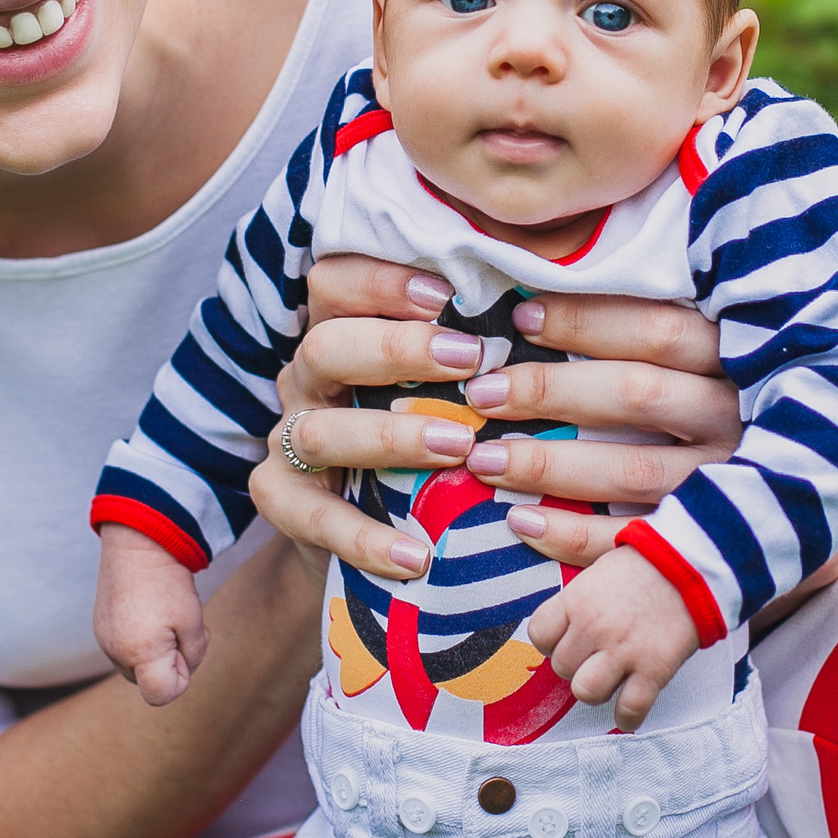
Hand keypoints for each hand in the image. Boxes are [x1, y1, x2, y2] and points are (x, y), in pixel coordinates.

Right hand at [92, 523, 209, 706]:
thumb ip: (193, 655)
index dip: (182, 678)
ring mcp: (104, 639)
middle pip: (149, 681)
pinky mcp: (101, 626)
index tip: (187, 647)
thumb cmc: (168, 582)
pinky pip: (125, 647)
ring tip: (166, 615)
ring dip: (157, 649)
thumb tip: (181, 667)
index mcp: (138, 654)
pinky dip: (142, 637)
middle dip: (171, 662)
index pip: (160, 695)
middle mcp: (115, 652)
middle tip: (182, 627)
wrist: (136, 541)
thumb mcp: (193, 621)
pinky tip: (150, 610)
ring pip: (138, 664)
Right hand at [249, 261, 742, 580]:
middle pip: (326, 345)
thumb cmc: (429, 424)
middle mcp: (308, 378)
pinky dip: (364, 538)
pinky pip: (312, 518)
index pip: (337, 281)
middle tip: (471, 360)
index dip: (384, 280)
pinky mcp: (284, 505)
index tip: (448, 292)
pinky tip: (417, 557)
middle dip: (398, 349)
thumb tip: (554, 295)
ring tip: (459, 448)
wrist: (359, 524)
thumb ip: (477, 338)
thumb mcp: (444, 376)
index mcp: (341, 328)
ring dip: (391, 437)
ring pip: (319, 430)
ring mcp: (289, 442)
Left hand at [526, 545, 703, 731]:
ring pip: (585, 692)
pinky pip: (629, 709)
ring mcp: (623, 651)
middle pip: (561, 666)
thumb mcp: (602, 560)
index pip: (539, 634)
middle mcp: (594, 626)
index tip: (566, 637)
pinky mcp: (654, 670)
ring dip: (595, 689)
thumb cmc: (651, 558)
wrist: (698, 563)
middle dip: (575, 663)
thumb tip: (534, 550)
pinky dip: (627, 716)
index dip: (551, 639)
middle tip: (594, 654)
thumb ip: (577, 586)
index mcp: (577, 597)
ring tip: (608, 679)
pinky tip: (628, 710)